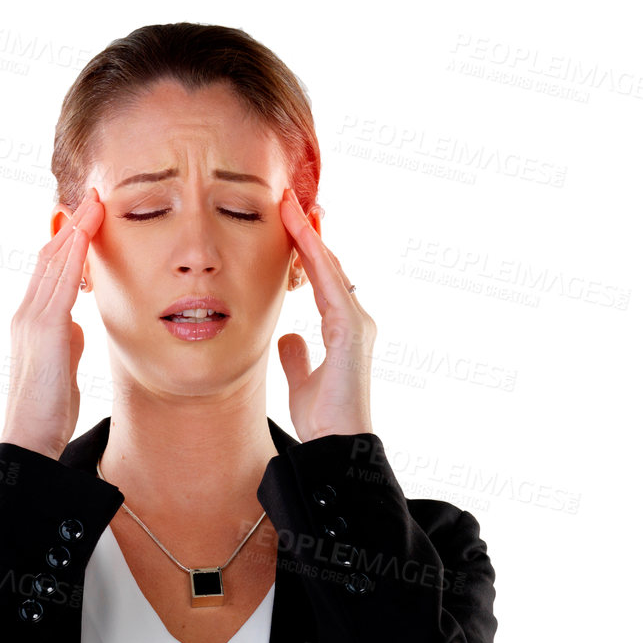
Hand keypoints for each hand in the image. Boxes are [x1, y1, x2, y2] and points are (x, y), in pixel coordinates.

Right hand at [0, 187, 104, 459]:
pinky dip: (75, 254)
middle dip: (72, 226)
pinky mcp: (44, 329)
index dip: (68, 242)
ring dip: (76, 230)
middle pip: (50, 257)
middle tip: (93, 197)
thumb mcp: (62, 367)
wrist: (30, 437)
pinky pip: (62, 281)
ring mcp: (32, 318)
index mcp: (31, 322)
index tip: (87, 219)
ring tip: (95, 203)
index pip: (50, 272)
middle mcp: (26, 313)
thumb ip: (69, 342)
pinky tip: (88, 234)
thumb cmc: (48, 410)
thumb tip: (80, 326)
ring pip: (55, 262)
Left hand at [276, 188, 375, 441]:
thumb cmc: (323, 419)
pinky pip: (330, 283)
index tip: (289, 222)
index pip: (322, 279)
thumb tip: (287, 337)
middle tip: (289, 198)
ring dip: (308, 234)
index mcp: (343, 329)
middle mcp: (354, 319)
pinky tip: (300, 233)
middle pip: (328, 265)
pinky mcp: (351, 330)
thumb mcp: (301, 382)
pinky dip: (314, 256)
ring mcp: (356, 322)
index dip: (305, 250)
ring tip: (289, 204)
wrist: (335, 444)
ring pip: (329, 267)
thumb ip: (297, 357)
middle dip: (308, 231)